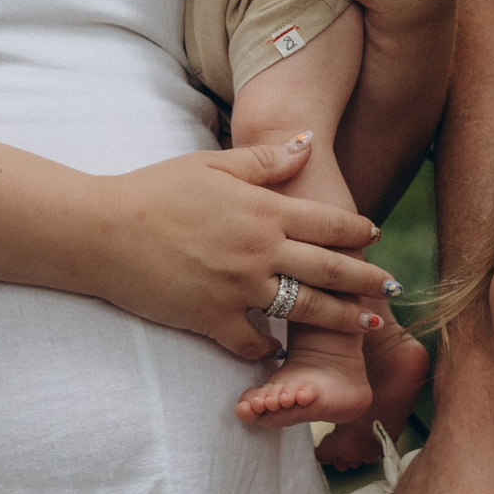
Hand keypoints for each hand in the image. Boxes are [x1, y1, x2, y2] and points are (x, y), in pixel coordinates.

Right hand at [95, 136, 386, 361]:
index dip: (357, 232)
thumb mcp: (211, 165)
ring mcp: (239, 288)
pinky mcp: (214, 319)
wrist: (101, 231)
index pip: (328, 222)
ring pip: (306, 309)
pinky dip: (270, 348)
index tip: (374, 238)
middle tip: (393, 289)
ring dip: (341, 319)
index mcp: (263, 210)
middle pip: (330, 269)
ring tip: (365, 326)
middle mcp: (259, 251)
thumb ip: (264, 160)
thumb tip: (308, 145)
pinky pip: (254, 342)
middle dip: (367, 281)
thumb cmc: (154, 192)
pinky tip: (281, 349)